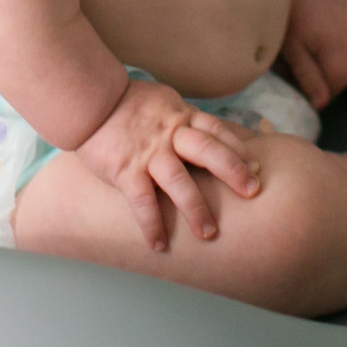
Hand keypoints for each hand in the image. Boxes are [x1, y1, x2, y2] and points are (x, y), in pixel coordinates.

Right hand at [73, 79, 261, 251]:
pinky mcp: (126, 171)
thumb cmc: (126, 103)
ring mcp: (148, 153)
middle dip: (233, 171)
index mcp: (181, 116)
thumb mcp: (164, 101)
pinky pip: (143, 202)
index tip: (257, 167)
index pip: (217, 131)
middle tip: (253, 192)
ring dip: (196, 209)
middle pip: (208, 151)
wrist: (88, 100)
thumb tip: (212, 133)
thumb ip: (185, 119)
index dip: (239, 148)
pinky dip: (152, 225)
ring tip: (209, 234)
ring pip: (179, 181)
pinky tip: (159, 245)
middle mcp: (169, 134)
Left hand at [280, 0, 346, 107]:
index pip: (339, 79)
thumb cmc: (292, 21)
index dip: (327, 90)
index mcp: (331, 40)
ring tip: (328, 60)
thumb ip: (307, 77)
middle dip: (336, 80)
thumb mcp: (292, 50)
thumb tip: (321, 104)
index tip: (314, 89)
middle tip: (318, 74)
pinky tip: (342, 51)